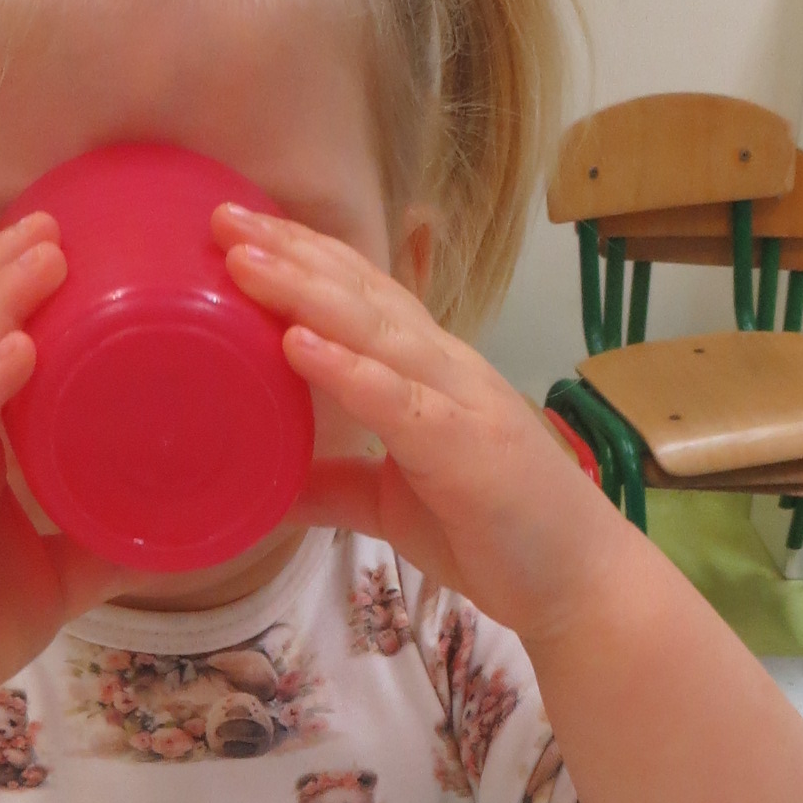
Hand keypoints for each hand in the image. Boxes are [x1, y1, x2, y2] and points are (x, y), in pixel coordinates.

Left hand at [216, 205, 621, 640]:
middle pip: (362, 294)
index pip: (362, 295)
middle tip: (222, 217)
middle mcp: (447, 369)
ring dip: (307, 292)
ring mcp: (462, 402)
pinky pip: (399, 400)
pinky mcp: (468, 448)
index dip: (303, 257)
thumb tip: (272, 487)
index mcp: (431, 374)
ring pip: (377, 331)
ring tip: (244, 263)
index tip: (237, 231)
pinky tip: (299, 343)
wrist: (580, 584)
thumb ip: (339, 485)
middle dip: (292, 253)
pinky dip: (348, 368)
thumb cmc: (498, 538)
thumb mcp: (394, 507)